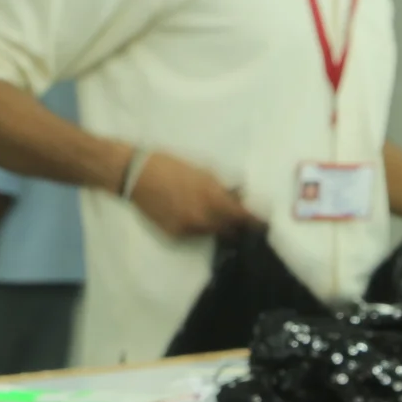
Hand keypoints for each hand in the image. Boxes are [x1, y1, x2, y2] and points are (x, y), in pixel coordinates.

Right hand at [127, 152, 260, 241]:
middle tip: (242, 221)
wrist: (136, 175)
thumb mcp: (202, 172)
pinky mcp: (175, 235)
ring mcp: (188, 229)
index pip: (242, 217)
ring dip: (217, 227)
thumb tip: (236, 199)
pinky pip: (194, 235)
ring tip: (214, 216)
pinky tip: (194, 216)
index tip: (264, 223)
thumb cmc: (171, 166)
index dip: (255, 221)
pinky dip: (199, 228)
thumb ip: (221, 188)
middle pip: (230, 230)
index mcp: (211, 198)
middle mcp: (202, 218)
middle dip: (237, 226)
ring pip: (211, 234)